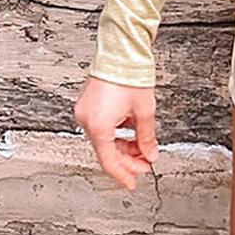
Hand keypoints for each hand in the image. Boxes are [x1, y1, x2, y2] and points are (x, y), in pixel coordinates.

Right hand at [75, 75, 158, 191]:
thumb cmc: (130, 75)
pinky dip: (116, 132)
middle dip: (128, 159)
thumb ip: (147, 138)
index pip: (109, 161)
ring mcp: (85, 111)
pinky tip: (131, 132)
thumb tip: (150, 154)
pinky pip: (101, 126)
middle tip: (145, 164)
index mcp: (99, 126)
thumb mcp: (144, 112)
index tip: (132, 183)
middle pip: (106, 151)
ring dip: (123, 145)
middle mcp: (87, 120)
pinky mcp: (88, 104)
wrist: (121, 51)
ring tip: (142, 146)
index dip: (123, 175)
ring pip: (104, 139)